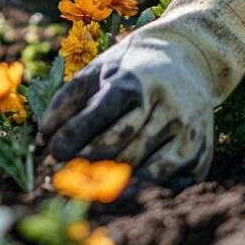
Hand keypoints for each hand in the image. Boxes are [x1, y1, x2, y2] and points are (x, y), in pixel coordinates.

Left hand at [41, 0, 244, 186]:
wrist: (190, 55)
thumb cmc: (133, 66)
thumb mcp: (100, 69)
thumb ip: (69, 98)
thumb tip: (44, 134)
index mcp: (135, 80)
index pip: (102, 112)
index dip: (76, 135)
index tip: (54, 153)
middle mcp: (164, 103)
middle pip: (123, 145)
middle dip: (92, 164)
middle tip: (68, 178)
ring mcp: (186, 128)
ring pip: (147, 167)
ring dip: (117, 182)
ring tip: (91, 188)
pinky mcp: (200, 148)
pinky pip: (172, 180)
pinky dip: (147, 188)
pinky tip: (126, 188)